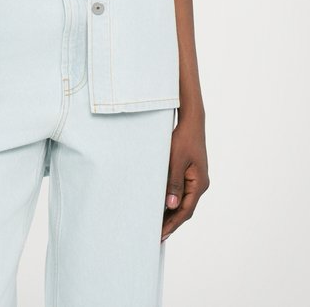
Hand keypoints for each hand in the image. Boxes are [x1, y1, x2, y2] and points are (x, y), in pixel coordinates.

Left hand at [161, 112, 209, 241]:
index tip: (161, 235)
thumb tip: (171, 206)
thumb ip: (174, 183)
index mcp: (199, 184)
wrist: (191, 122)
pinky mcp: (190, 174)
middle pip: (185, 209)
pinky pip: (181, 192)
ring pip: (183, 202)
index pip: (185, 211)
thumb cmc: (184, 139)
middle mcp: (200, 184)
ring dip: (171, 213)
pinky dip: (172, 201)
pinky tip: (162, 205)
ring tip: (157, 224)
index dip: (172, 224)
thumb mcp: (176, 161)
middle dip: (171, 222)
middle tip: (156, 235)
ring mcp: (196, 180)